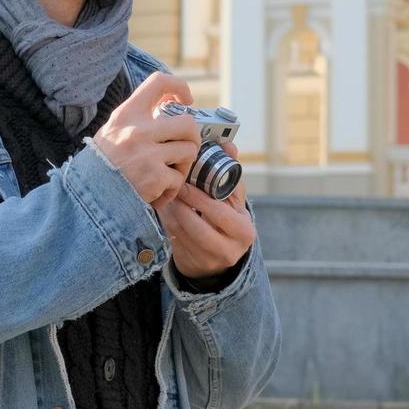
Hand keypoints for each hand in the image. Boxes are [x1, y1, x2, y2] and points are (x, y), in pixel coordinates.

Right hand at [93, 73, 201, 205]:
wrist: (88, 196)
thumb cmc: (102, 163)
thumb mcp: (113, 130)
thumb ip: (137, 119)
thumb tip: (170, 105)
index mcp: (126, 114)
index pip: (158, 82)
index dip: (179, 87)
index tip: (185, 100)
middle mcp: (138, 131)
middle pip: (187, 123)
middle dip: (193, 137)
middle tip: (186, 146)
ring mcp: (148, 155)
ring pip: (189, 151)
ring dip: (183, 165)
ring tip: (168, 173)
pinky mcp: (155, 177)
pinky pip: (178, 179)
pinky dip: (171, 189)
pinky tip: (156, 193)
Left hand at [156, 150, 254, 278]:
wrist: (218, 254)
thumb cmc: (226, 219)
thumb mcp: (233, 200)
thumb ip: (230, 173)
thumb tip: (228, 144)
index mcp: (243, 231)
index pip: (219, 212)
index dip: (200, 197)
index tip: (185, 180)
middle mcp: (229, 250)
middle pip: (199, 226)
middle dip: (183, 204)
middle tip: (171, 187)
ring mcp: (209, 260)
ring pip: (183, 233)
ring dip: (171, 212)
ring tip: (166, 195)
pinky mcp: (191, 263)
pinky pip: (174, 240)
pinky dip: (167, 222)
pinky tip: (164, 208)